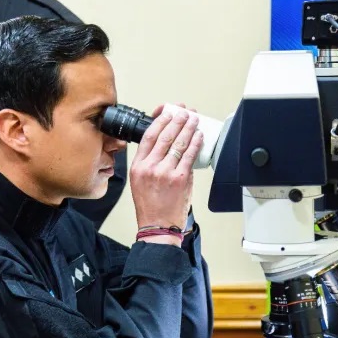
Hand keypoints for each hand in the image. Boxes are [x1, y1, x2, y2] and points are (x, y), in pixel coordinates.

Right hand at [131, 106, 202, 245]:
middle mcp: (151, 167)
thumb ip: (149, 163)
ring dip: (188, 128)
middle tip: (184, 112)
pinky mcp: (181, 178)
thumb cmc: (150, 206)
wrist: (158, 226)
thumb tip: (166, 144)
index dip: (159, 121)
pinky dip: (195, 143)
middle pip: (165, 136)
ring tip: (193, 119)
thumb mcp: (139, 181)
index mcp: (138, 166)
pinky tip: (199, 136)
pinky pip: (190, 155)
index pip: (148, 137)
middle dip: (177, 120)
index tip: (166, 113)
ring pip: (179, 143)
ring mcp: (166, 172)